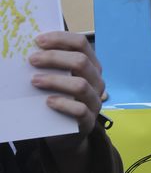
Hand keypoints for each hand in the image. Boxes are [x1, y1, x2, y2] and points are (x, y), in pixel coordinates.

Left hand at [29, 31, 103, 147]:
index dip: (60, 39)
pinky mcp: (89, 120)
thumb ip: (53, 65)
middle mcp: (96, 81)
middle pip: (81, 62)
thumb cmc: (61, 98)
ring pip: (81, 85)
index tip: (38, 41)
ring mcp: (95, 101)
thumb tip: (32, 49)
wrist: (66, 133)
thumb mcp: (60, 79)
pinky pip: (80, 110)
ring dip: (55, 80)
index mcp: (91, 65)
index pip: (81, 44)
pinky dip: (63, 104)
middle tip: (32, 60)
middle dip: (54, 58)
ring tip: (34, 81)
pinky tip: (48, 102)